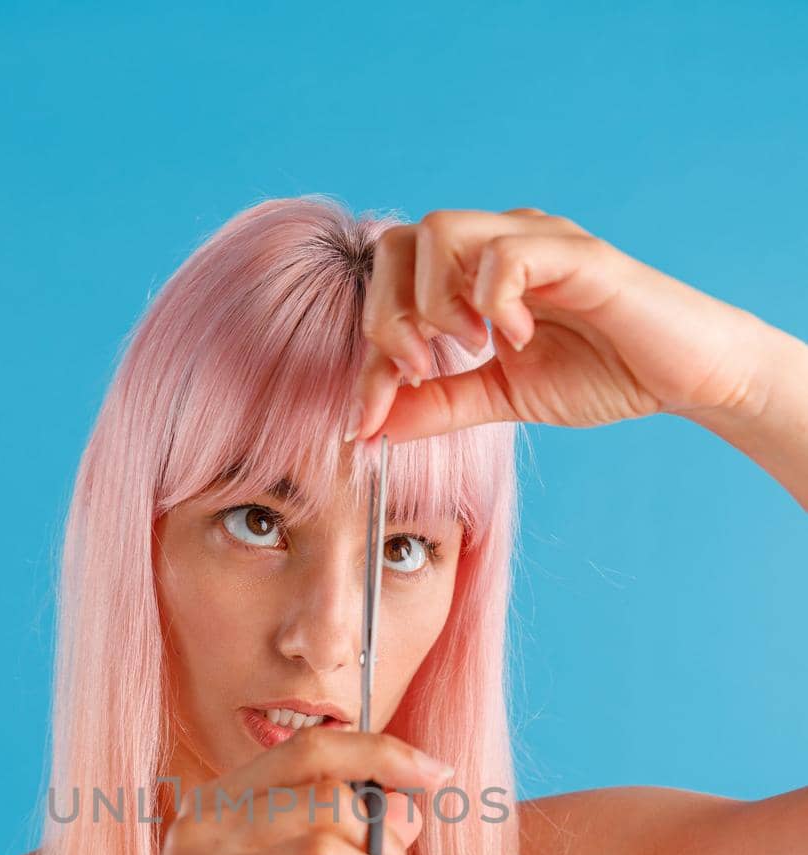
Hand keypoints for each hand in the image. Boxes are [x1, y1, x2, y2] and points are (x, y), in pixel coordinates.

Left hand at [346, 207, 769, 444]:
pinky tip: (519, 337)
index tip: (370, 416)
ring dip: (436, 302)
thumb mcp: (500, 398)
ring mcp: (536, 241)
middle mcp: (497, 242)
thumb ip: (438, 404)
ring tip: (472, 348)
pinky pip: (507, 253)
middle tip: (424, 371)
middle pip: (400, 241)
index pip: (389, 280)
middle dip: (389, 319)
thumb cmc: (601, 375)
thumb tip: (369, 427)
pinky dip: (496, 301)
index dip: (368, 350)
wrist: (683, 377)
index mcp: (472, 272)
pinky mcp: (577, 254)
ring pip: (442, 230)